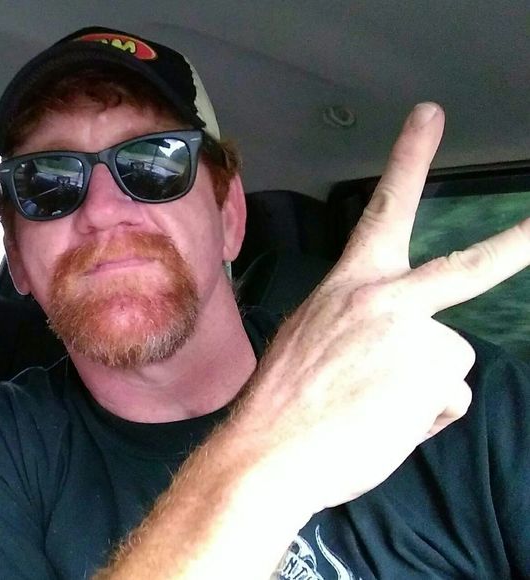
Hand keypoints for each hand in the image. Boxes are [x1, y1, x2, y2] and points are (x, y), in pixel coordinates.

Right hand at [236, 102, 529, 513]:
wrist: (269, 451)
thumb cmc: (283, 397)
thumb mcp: (309, 338)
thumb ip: (356, 323)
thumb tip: (393, 343)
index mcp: (348, 285)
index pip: (384, 210)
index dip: (409, 160)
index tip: (429, 117)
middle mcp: (386, 299)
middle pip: (465, 268)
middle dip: (512, 245)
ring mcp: (415, 337)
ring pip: (445, 358)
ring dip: (420, 385)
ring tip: (372, 405)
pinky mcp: (435, 378)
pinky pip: (446, 397)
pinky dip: (423, 414)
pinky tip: (384, 422)